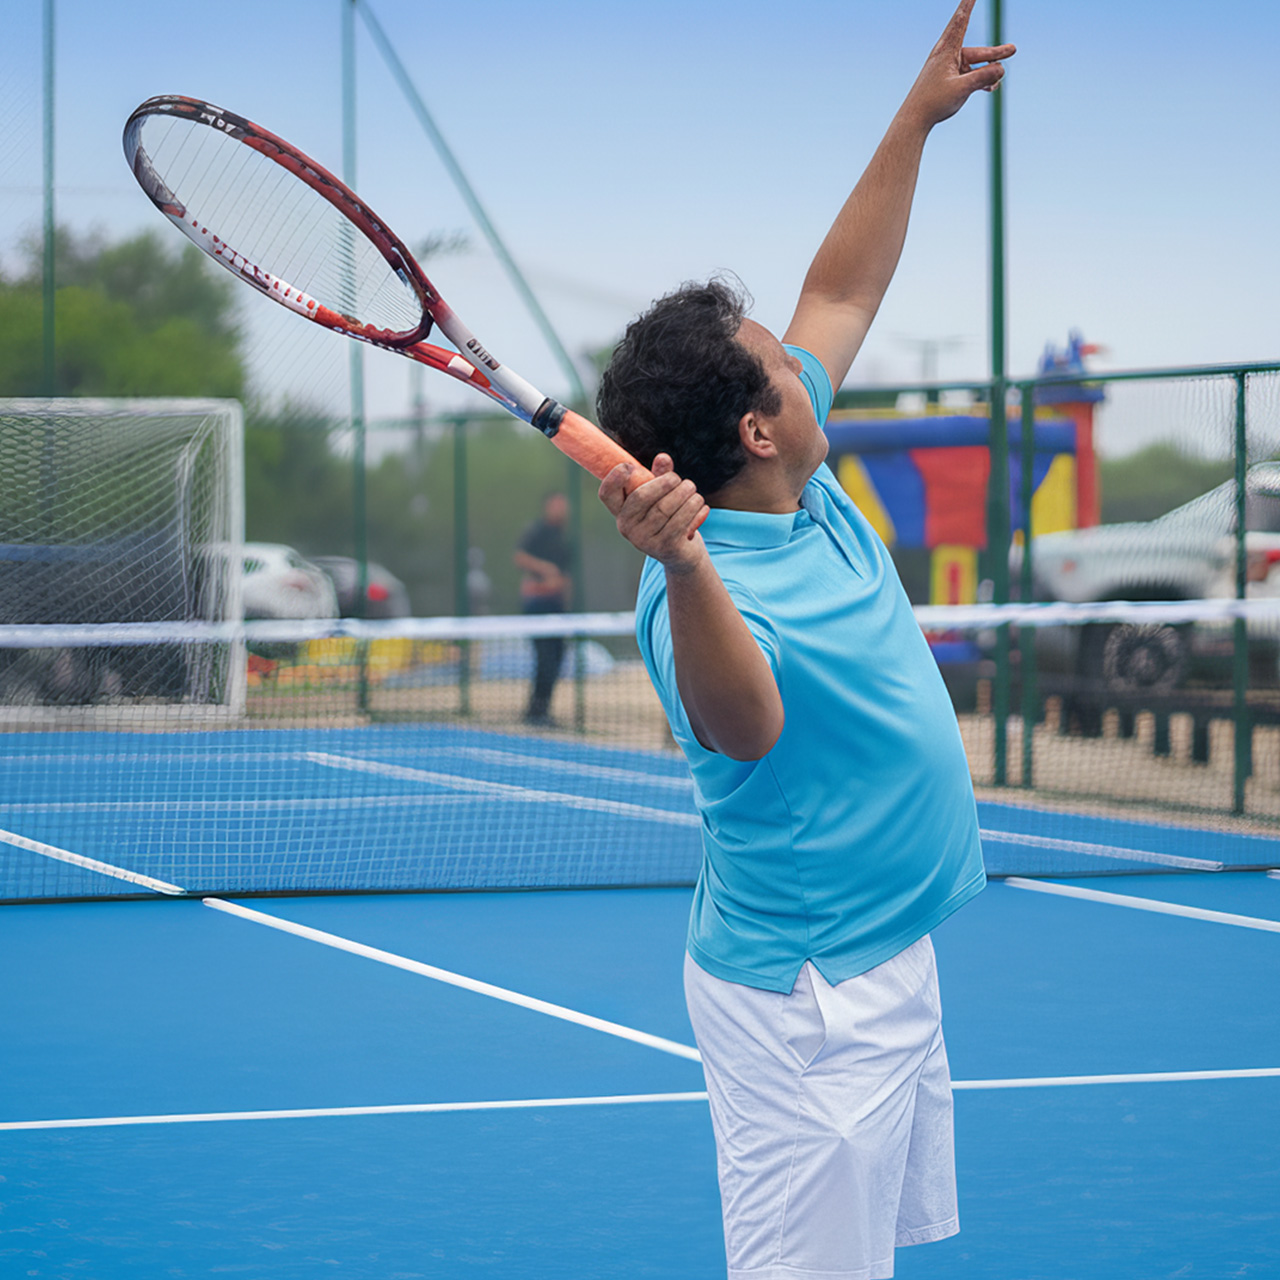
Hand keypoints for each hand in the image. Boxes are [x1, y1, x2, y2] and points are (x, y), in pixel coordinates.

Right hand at [598, 453, 705, 570]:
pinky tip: (701, 504)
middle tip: (681, 479)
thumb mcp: (662, 495)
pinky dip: (693, 508)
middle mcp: (627, 528)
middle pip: (641, 496)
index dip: (613, 478)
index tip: (628, 466)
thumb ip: (660, 476)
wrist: (681, 554)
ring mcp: (644, 540)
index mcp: (621, 512)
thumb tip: (663, 458)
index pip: (607, 494)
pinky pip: (680, 521)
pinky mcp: (664, 547)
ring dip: (684, 493)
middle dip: (665, 482)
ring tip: (692, 489)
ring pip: (664, 508)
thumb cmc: (668, 518)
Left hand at [903, 0, 1015, 129]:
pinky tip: (991, 89)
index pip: (961, 20)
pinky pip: (970, 76)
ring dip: (989, 72)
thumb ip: (983, 78)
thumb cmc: (933, 102)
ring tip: (1001, 78)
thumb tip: (1002, 69)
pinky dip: (981, 81)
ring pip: (975, 66)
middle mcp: (948, 57)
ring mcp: (949, 69)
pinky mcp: (949, 80)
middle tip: (1013, 49)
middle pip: (977, 52)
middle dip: (995, 53)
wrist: (914, 120)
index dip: (968, 4)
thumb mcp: (961, 89)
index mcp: (947, 51)